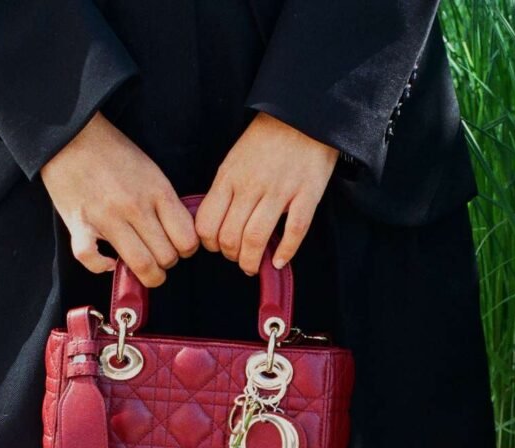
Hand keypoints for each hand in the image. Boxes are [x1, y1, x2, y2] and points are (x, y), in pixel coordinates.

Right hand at [40, 112, 198, 287]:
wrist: (72, 136)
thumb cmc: (113, 152)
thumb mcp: (151, 171)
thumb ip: (165, 202)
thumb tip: (178, 235)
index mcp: (157, 191)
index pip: (187, 240)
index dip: (186, 249)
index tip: (177, 247)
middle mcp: (135, 207)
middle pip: (166, 257)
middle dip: (166, 263)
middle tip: (157, 256)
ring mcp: (106, 218)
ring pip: (140, 265)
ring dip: (144, 274)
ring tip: (140, 267)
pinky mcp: (79, 225)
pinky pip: (92, 259)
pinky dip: (100, 266)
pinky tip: (107, 262)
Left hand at [195, 111, 338, 275]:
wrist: (304, 115)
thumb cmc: (266, 140)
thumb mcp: (233, 161)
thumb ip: (224, 191)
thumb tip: (213, 224)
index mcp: (228, 178)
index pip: (206, 224)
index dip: (208, 244)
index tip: (216, 247)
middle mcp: (251, 186)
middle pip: (230, 237)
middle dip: (231, 256)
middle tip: (237, 258)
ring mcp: (280, 190)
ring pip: (256, 239)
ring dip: (251, 261)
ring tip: (253, 265)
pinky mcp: (308, 193)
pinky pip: (295, 231)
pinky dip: (285, 252)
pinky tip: (278, 261)